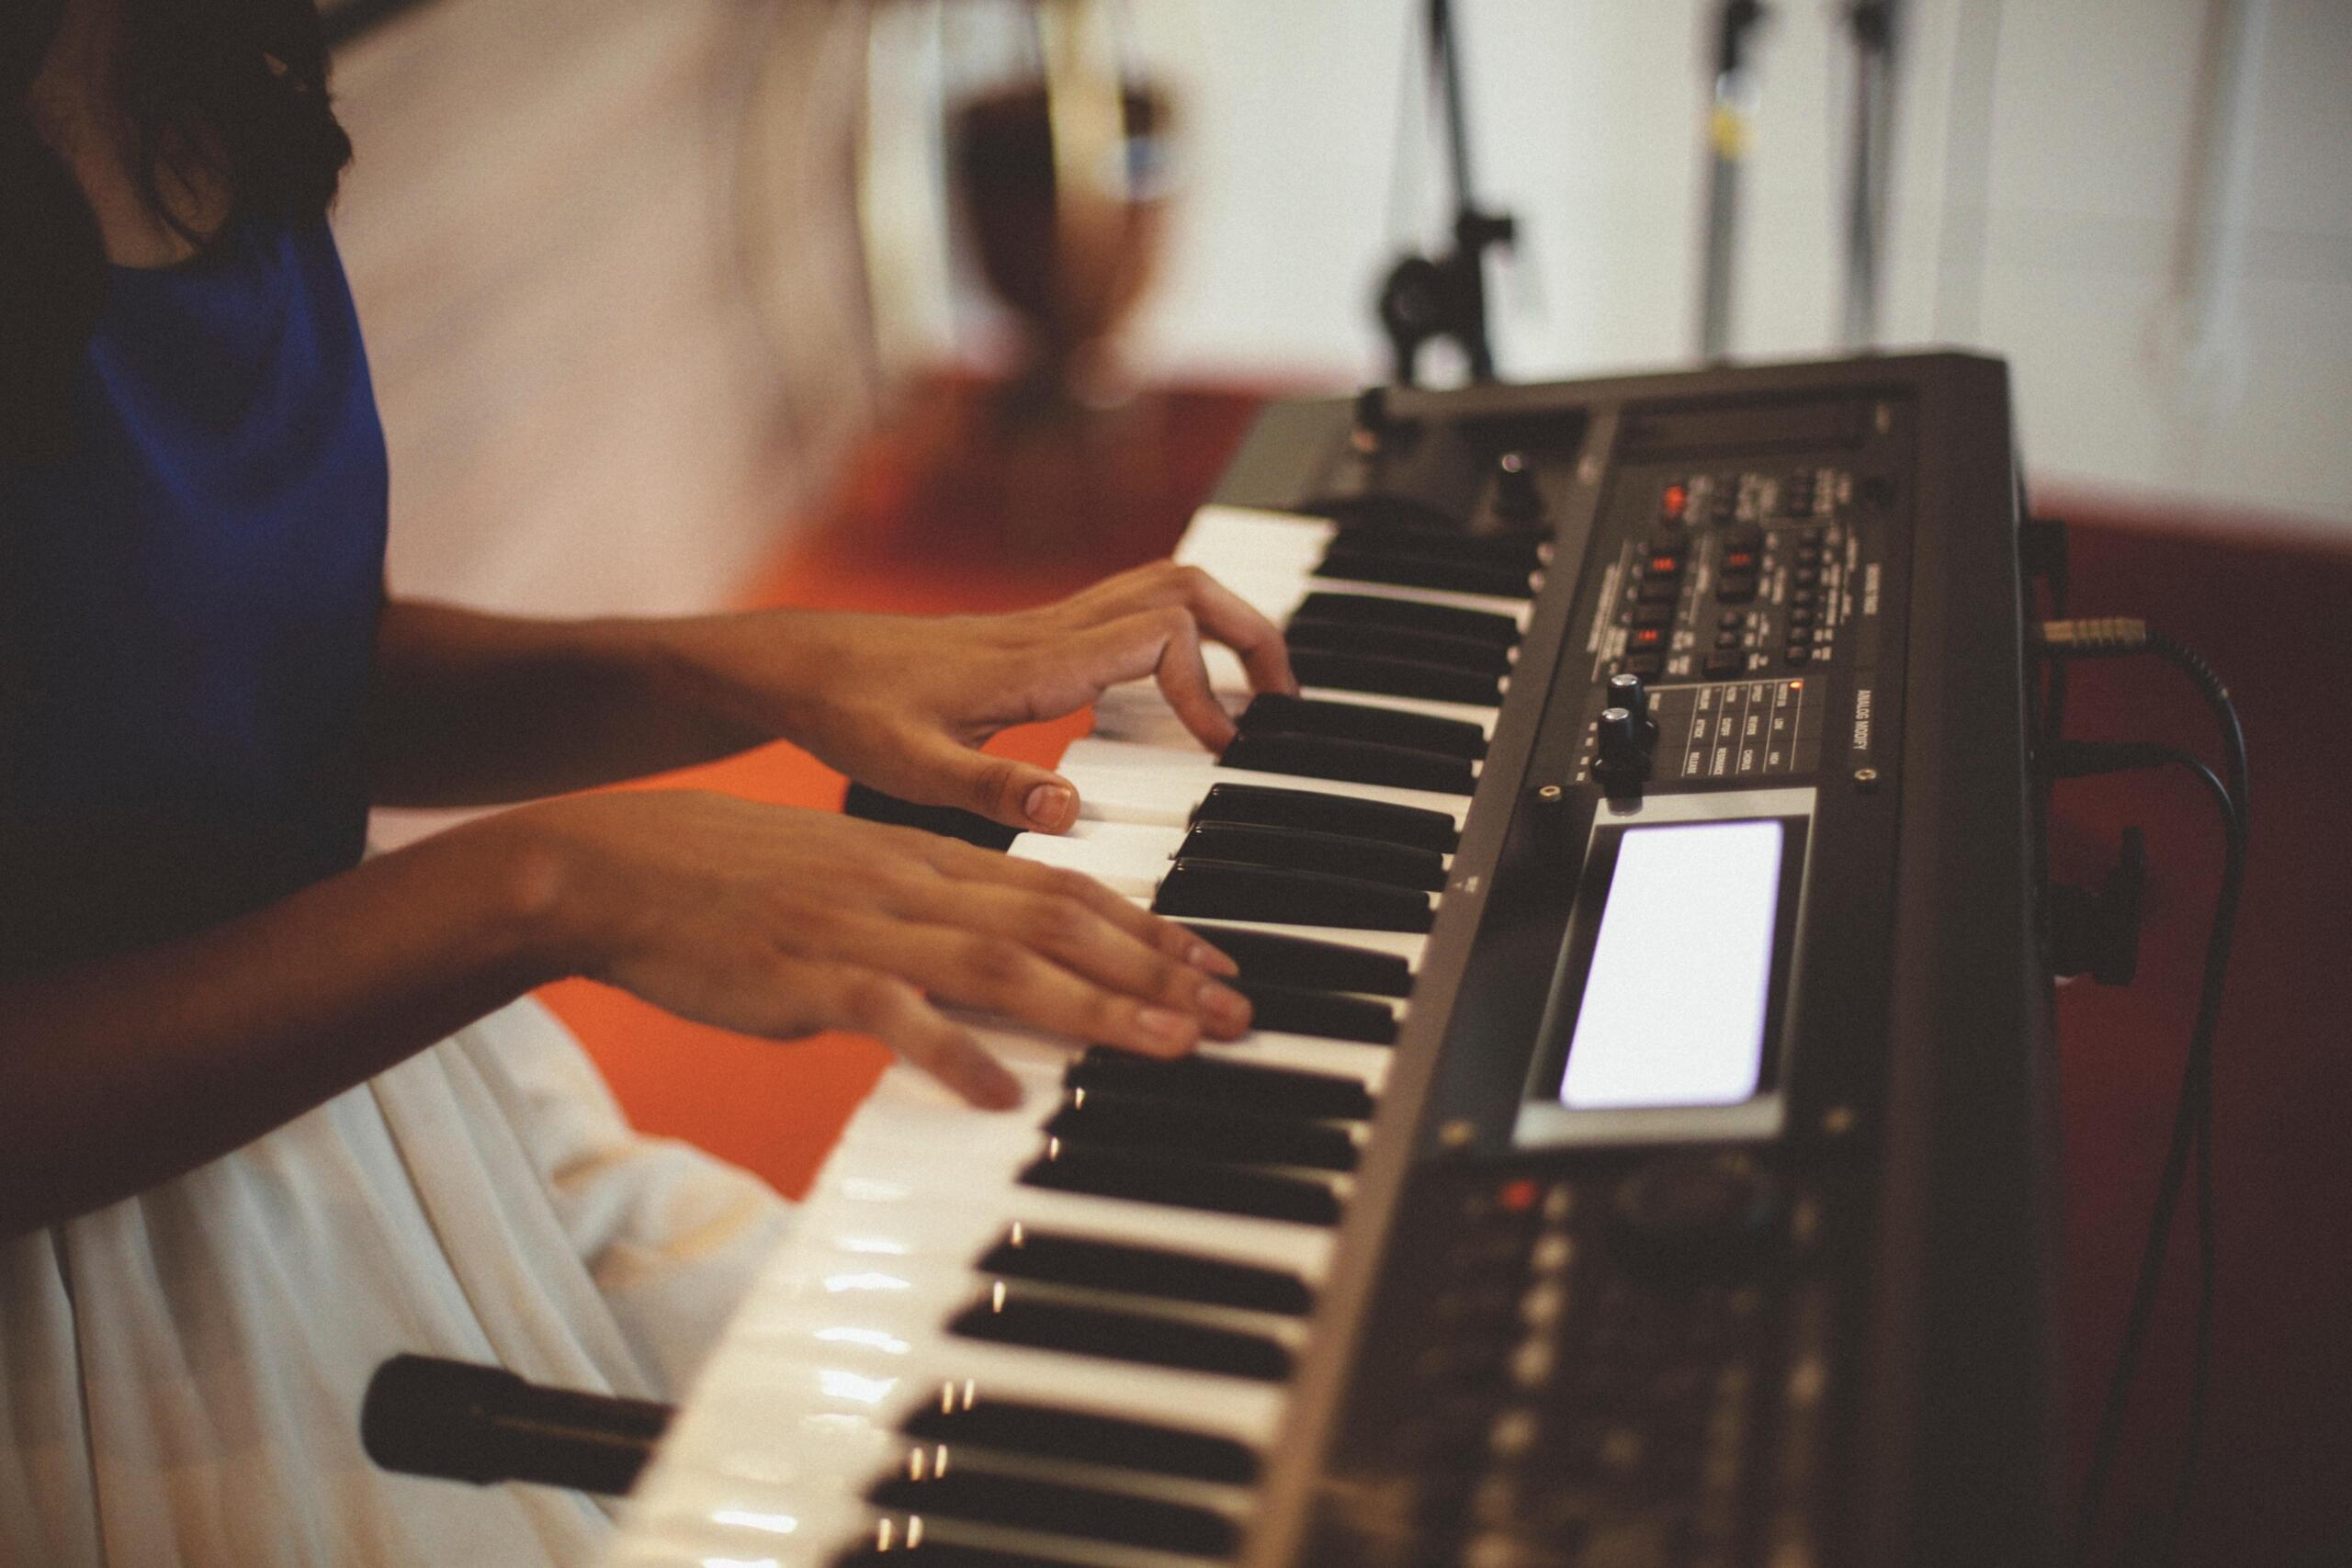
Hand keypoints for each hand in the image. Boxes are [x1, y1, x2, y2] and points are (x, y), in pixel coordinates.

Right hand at [519, 790, 1251, 1107]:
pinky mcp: (808, 977)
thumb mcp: (855, 878)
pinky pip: (893, 1016)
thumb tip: (1007, 965)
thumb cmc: (742, 882)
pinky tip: (1000, 1093)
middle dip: (1156, 970)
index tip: (1217, 965)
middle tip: (1231, 1014)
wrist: (625, 869)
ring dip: (1093, 1007)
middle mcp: (913, 884)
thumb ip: (934, 911)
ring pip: (1000, 964)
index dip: (1150, 927)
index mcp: (928, 858)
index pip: (1065, 890)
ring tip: (1166, 1044)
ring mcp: (862, 928)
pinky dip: (951, 1052)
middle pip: (1058, 926)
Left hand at [666, 561, 1297, 832]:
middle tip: (1283, 702)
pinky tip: (1177, 702)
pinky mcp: (1034, 640)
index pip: (1161, 634)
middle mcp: (1051, 632)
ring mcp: (1046, 629)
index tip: (1219, 751)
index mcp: (1036, 661)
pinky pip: (1131, 616)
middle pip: (1184, 587)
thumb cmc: (845, 713)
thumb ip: (987, 791)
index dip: (1206, 688)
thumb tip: (1069, 810)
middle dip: (1251, 633)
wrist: (797, 667)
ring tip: (1255, 696)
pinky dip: (1180, 641)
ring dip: (1223, 628)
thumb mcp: (904, 768)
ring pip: (1163, 589)